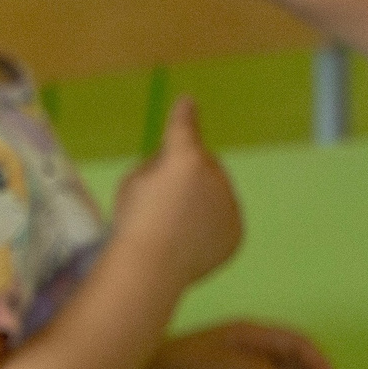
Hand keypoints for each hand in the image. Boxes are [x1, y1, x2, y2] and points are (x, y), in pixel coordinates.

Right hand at [112, 98, 242, 291]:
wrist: (151, 267)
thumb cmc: (133, 222)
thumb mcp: (132, 183)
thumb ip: (156, 167)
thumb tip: (171, 165)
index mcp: (185, 159)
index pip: (183, 128)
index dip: (183, 115)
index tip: (188, 101)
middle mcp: (216, 177)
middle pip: (203, 166)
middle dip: (189, 175)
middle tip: (163, 201)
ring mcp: (230, 205)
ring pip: (216, 195)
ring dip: (201, 202)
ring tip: (173, 228)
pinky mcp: (235, 232)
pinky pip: (222, 221)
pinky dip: (208, 227)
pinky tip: (185, 243)